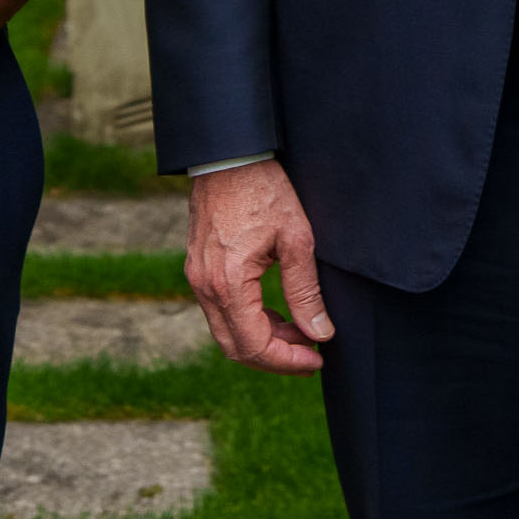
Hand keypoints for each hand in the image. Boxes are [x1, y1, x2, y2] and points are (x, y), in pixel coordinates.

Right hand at [186, 161, 336, 373]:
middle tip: (310, 355)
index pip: (254, 346)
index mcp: (228, 283)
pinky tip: (277, 313)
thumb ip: (305, 291)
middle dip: (275, 358)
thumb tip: (320, 333)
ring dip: (263, 339)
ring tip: (301, 331)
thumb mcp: (296, 240)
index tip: (316, 360)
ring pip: (227, 331)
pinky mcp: (199, 268)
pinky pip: (221, 310)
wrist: (229, 156)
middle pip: (235, 347)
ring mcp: (197, 278)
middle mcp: (205, 287)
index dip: (286, 361)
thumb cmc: (264, 190)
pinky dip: (249, 320)